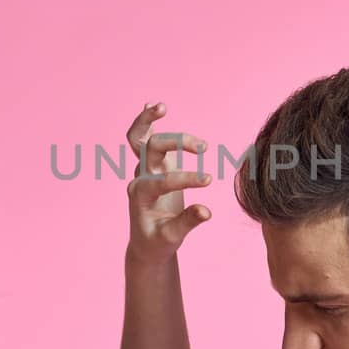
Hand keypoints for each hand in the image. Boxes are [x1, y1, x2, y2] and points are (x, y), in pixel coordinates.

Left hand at [124, 102, 211, 263]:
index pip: (164, 180)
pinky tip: (151, 105)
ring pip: (139, 138)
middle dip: (175, 142)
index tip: (209, 180)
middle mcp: (140, 177)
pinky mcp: (153, 166)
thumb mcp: (172, 237)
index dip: (186, 179)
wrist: (147, 243)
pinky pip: (144, 139)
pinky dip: (146, 122)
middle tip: (203, 148)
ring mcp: (145, 169)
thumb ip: (188, 222)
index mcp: (141, 195)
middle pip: (151, 148)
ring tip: (162, 106)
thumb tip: (207, 211)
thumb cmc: (159, 241)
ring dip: (148, 120)